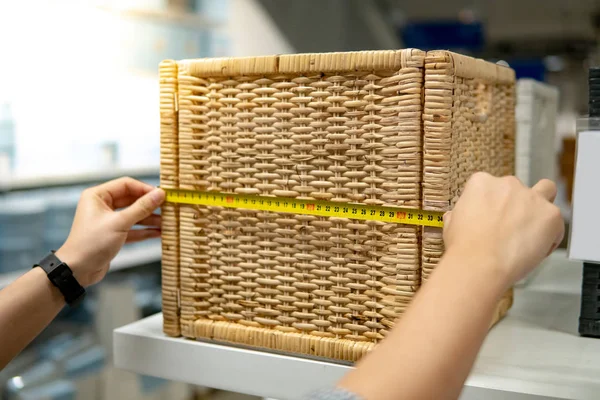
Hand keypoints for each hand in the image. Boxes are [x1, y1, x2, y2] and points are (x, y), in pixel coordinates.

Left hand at [55, 177, 164, 286]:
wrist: (78, 270)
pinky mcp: (113, 234)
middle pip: (132, 199)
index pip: (126, 185)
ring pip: (134, 215)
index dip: (145, 189)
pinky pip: (132, 228)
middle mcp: (102, 205)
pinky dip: (144, 230)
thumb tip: (159, 194)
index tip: (161, 195)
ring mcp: (108, 220)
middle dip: (149, 205)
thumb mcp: (120, 223)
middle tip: (167, 208)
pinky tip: (158, 232)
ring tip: (166, 222)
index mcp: (97, 196)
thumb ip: (141, 208)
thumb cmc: (91, 243)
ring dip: (149, 219)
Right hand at [443, 173, 563, 288]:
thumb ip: (461, 213)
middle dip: (518, 206)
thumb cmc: (464, 247)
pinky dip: (550, 236)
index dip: (494, 204)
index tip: (493, 218)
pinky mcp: (550, 215)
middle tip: (511, 229)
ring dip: (541, 207)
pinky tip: (536, 250)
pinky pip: (557, 223)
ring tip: (533, 230)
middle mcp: (508, 184)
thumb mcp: (451, 223)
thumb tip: (460, 216)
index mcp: (482, 182)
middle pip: (519, 189)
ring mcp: (532, 197)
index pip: (493, 187)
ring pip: (546, 191)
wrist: (479, 264)